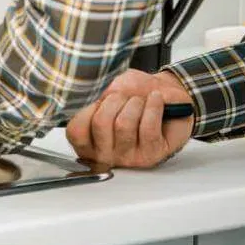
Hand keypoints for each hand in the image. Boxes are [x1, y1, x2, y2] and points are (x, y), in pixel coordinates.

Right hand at [65, 69, 194, 168]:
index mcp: (90, 140)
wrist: (168, 96)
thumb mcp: (114, 87)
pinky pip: (147, 128)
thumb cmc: (137, 94)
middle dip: (116, 100)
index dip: (89, 108)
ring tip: (142, 101)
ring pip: (124, 125)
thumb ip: (103, 94)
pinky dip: (153, 107)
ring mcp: (128, 157)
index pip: (76, 130)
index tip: (102, 100)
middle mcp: (106, 153)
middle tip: (126, 98)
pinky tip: (156, 101)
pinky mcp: (151, 155)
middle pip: (100, 123)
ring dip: (136, 104)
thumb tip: (104, 97)